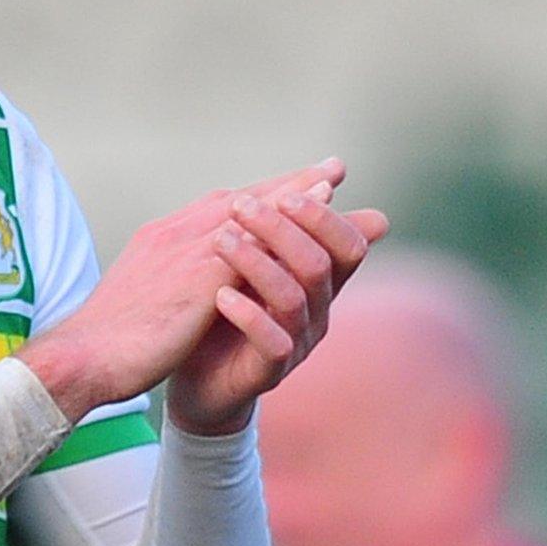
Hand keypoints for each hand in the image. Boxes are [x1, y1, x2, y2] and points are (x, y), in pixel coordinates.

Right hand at [15, 159, 348, 423]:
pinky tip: (306, 237)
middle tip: (331, 168)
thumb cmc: (111, 335)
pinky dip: (278, 239)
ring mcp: (184, 252)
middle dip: (287, 184)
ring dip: (291, 199)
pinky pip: (246, 253)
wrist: (81, 357)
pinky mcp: (195, 279)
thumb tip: (206, 278)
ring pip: (247, 217)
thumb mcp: (148, 294)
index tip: (297, 183)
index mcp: (162, 237)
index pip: (221, 206)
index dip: (263, 193)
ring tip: (330, 185)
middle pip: (241, 200)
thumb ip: (178, 277)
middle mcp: (174, 234)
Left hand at [165, 190, 387, 435]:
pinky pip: (273, 343)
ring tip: (221, 240)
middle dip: (281, 230)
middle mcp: (317, 311)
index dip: (322, 217)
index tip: (284, 194)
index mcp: (320, 280)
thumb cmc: (230, 305)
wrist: (198, 376)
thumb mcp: (258, 255)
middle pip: (318, 264)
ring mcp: (296, 344)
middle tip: (240, 208)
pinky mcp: (267, 372)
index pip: (348, 245)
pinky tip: (222, 295)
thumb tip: (336, 169)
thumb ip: (287, 219)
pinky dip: (248, 314)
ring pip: (294, 299)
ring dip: (257, 263)